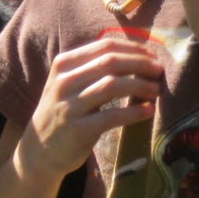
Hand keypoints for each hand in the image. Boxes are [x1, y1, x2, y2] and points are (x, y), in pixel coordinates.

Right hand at [16, 36, 161, 179]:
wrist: (39, 151)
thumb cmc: (62, 113)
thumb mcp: (69, 84)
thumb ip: (94, 69)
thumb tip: (138, 57)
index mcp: (64, 64)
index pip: (105, 46)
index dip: (133, 49)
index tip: (152, 56)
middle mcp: (65, 81)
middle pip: (111, 62)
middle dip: (140, 64)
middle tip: (159, 71)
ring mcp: (69, 106)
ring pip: (113, 85)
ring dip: (140, 85)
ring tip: (156, 90)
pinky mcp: (78, 130)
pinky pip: (112, 116)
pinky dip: (134, 112)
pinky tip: (149, 111)